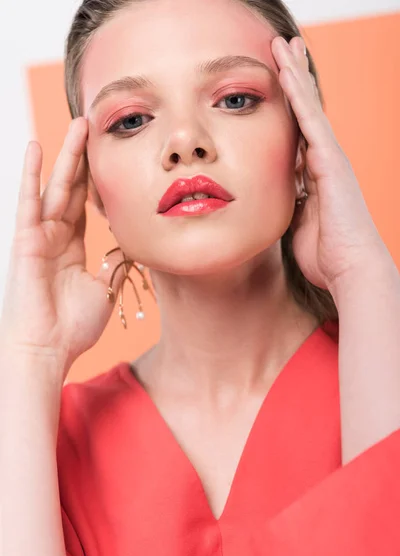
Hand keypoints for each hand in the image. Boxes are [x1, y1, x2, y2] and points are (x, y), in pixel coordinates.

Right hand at [0, 118, 124, 373]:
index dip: (98, 181)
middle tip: (95, 127)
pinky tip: (35, 147)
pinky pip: (29, 201)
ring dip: (67, 156)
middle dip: (85, 158)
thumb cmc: (73, 326)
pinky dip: (31, 174)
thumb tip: (131, 249)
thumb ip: (114, 265)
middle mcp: (55, 236)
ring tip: (78, 125)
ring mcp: (39, 235)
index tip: (111, 156)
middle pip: (72, 188)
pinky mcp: (25, 239)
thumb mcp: (104, 290)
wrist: (48, 349)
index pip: (87, 205)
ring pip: (56, 187)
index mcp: (73, 248)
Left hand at [271, 36, 384, 290]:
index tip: (274, 86)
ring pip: (309, 108)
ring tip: (283, 45)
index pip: (297, 132)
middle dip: (294, 80)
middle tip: (282, 49)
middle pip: (305, 112)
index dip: (288, 107)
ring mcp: (331, 159)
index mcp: (315, 176)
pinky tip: (286, 70)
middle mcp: (325, 162)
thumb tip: (277, 197)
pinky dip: (298, 96)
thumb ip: (290, 205)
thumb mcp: (299, 225)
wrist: (351, 270)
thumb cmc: (325, 256)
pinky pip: (311, 122)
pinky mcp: (332, 163)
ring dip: (295, 76)